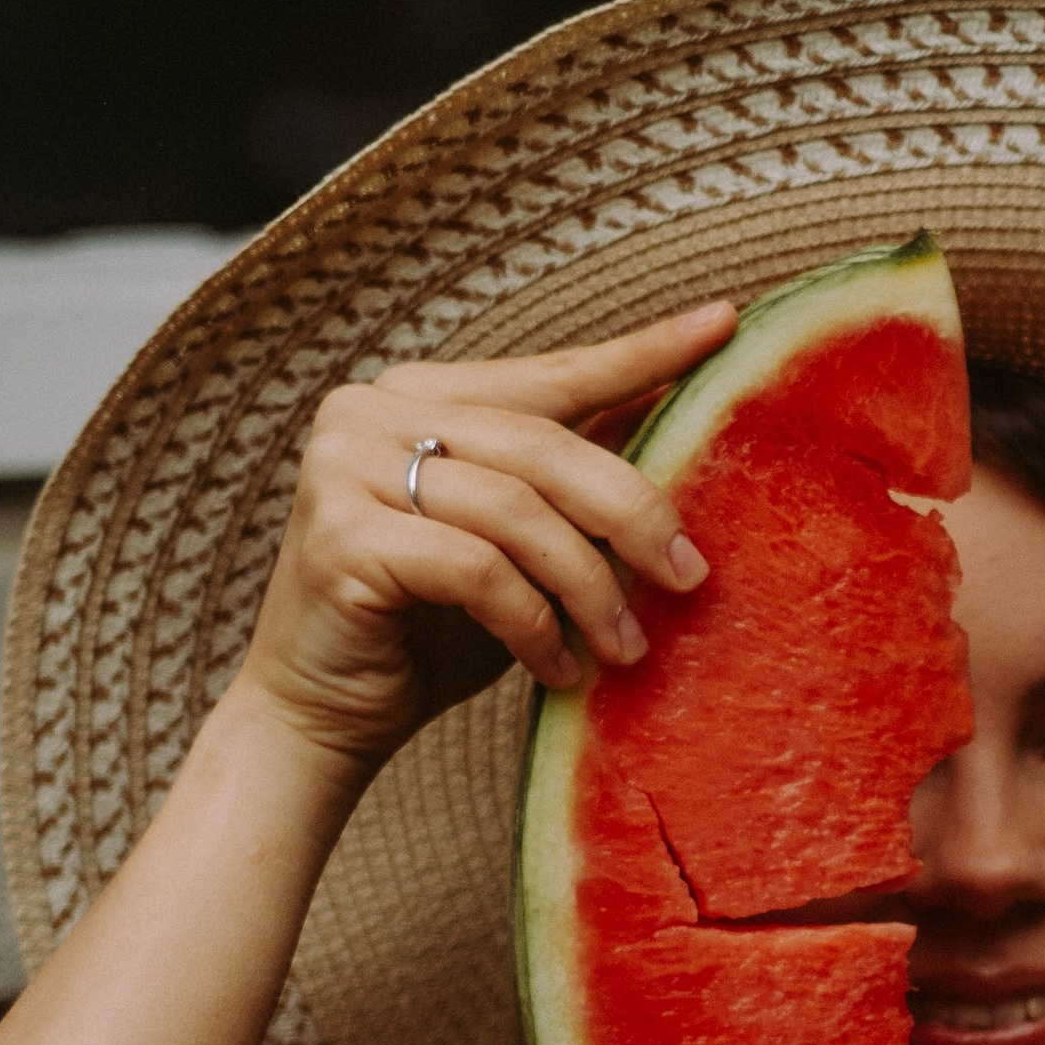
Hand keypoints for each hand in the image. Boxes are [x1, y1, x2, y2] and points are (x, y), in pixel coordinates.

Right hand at [224, 300, 736, 775]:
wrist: (318, 719)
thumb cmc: (428, 633)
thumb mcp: (515, 545)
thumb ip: (568, 483)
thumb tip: (680, 426)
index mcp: (416, 394)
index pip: (550, 373)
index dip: (640, 353)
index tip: (725, 324)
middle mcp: (370, 410)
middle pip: (544, 446)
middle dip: (633, 514)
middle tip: (689, 578)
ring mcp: (343, 466)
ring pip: (517, 512)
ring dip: (590, 588)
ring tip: (625, 649)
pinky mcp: (340, 536)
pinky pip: (477, 569)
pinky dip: (533, 624)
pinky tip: (557, 669)